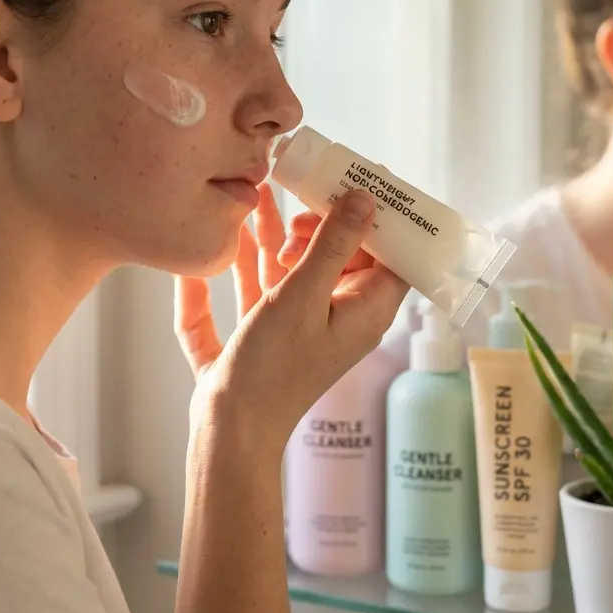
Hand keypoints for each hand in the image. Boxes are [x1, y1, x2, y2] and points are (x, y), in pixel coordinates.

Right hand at [174, 184, 407, 461]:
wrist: (228, 431)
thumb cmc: (274, 368)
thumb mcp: (305, 295)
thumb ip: (333, 244)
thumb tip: (366, 198)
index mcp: (363, 312)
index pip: (388, 254)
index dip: (378, 217)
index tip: (359, 181)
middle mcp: (335, 317)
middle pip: (338, 256)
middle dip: (320, 224)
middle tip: (301, 208)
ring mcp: (296, 327)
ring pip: (291, 268)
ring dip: (277, 235)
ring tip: (259, 198)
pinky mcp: (261, 334)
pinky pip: (252, 289)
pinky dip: (240, 265)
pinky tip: (224, 238)